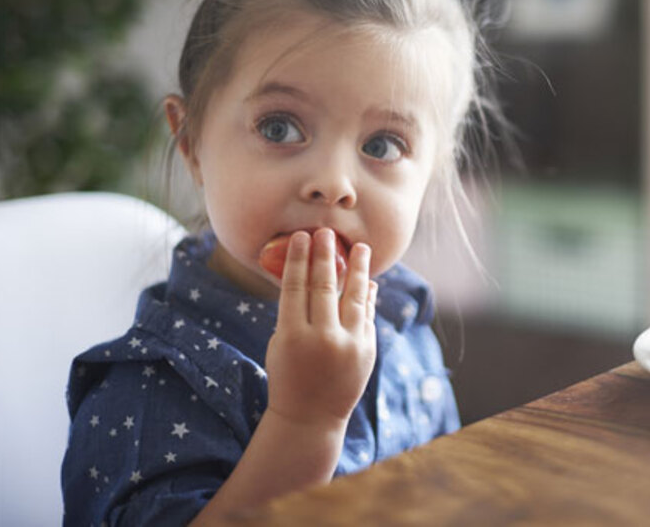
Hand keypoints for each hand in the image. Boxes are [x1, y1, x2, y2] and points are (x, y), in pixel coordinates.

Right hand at [264, 229, 377, 425]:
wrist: (310, 416)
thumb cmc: (288, 375)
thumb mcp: (281, 343)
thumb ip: (295, 312)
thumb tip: (313, 276)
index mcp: (291, 336)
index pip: (295, 287)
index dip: (299, 259)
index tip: (302, 237)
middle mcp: (322, 339)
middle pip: (324, 287)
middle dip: (326, 256)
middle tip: (327, 232)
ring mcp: (348, 345)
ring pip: (355, 297)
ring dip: (358, 269)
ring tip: (361, 248)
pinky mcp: (367, 351)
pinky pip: (367, 315)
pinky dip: (368, 297)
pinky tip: (368, 281)